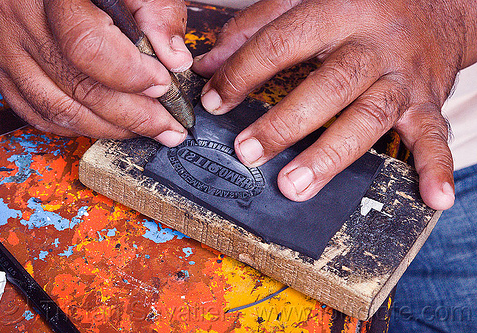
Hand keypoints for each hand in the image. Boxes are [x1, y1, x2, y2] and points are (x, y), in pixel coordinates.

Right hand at [0, 0, 191, 145]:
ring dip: (107, 128)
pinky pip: (35, 111)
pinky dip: (73, 126)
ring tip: (143, 130)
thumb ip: (155, 14)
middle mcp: (22, 20)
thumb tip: (175, 59)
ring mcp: (6, 46)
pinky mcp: (1, 65)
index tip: (164, 86)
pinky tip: (104, 125)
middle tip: (168, 127)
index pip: (89, 48)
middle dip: (134, 116)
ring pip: (57, 109)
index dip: (131, 76)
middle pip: (79, 88)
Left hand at [193, 0, 476, 209]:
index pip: (281, 43)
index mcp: (338, 10)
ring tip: (294, 185)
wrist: (435, 1)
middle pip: (327, 86)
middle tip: (248, 153)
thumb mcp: (307, 0)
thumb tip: (209, 63)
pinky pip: (435, 135)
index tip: (214, 103)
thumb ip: (256, 27)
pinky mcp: (427, 101)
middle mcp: (372, 44)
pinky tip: (433, 198)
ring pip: (367, 117)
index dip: (242, 74)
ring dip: (331, 155)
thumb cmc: (363, 3)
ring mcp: (401, 76)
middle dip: (285, 123)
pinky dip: (436, 167)